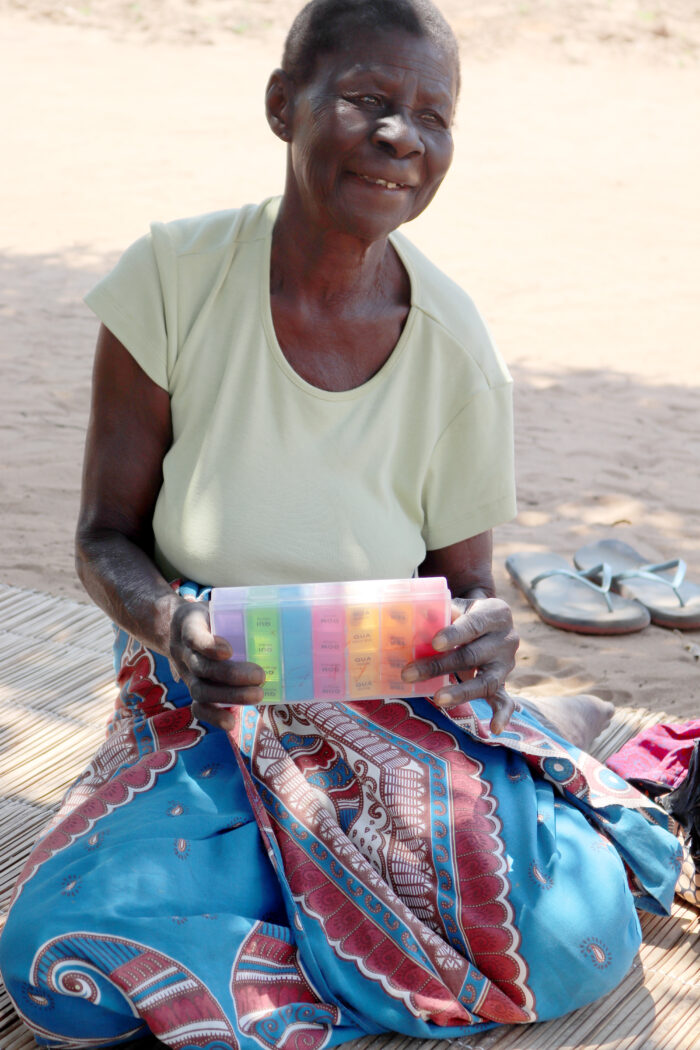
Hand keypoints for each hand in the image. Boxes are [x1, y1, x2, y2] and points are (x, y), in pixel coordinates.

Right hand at [169, 600, 264, 728]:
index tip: (228, 650)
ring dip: (229, 696)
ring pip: (200, 690)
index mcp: (188, 626)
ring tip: (257, 695)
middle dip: (231, 675)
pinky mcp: (192, 689)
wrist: (174, 628)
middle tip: (260, 675)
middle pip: (202, 668)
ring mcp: (186, 674)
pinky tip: (231, 722)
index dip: (209, 645)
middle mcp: (183, 652)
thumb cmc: (208, 616)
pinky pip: (198, 707)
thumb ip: (238, 611)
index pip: (194, 636)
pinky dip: (213, 716)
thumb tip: (278, 617)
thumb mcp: (216, 606)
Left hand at [402, 596, 518, 733]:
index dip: (455, 634)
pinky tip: (495, 729)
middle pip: (472, 655)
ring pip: (486, 681)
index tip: (434, 643)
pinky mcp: (503, 682)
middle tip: (409, 673)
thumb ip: (442, 611)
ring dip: (461, 692)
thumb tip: (414, 616)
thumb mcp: (458, 605)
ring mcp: (506, 664)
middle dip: (439, 665)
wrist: (489, 621)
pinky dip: (502, 715)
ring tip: (438, 699)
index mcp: (496, 613)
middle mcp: (507, 639)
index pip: (474, 624)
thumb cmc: (465, 612)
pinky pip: (505, 701)